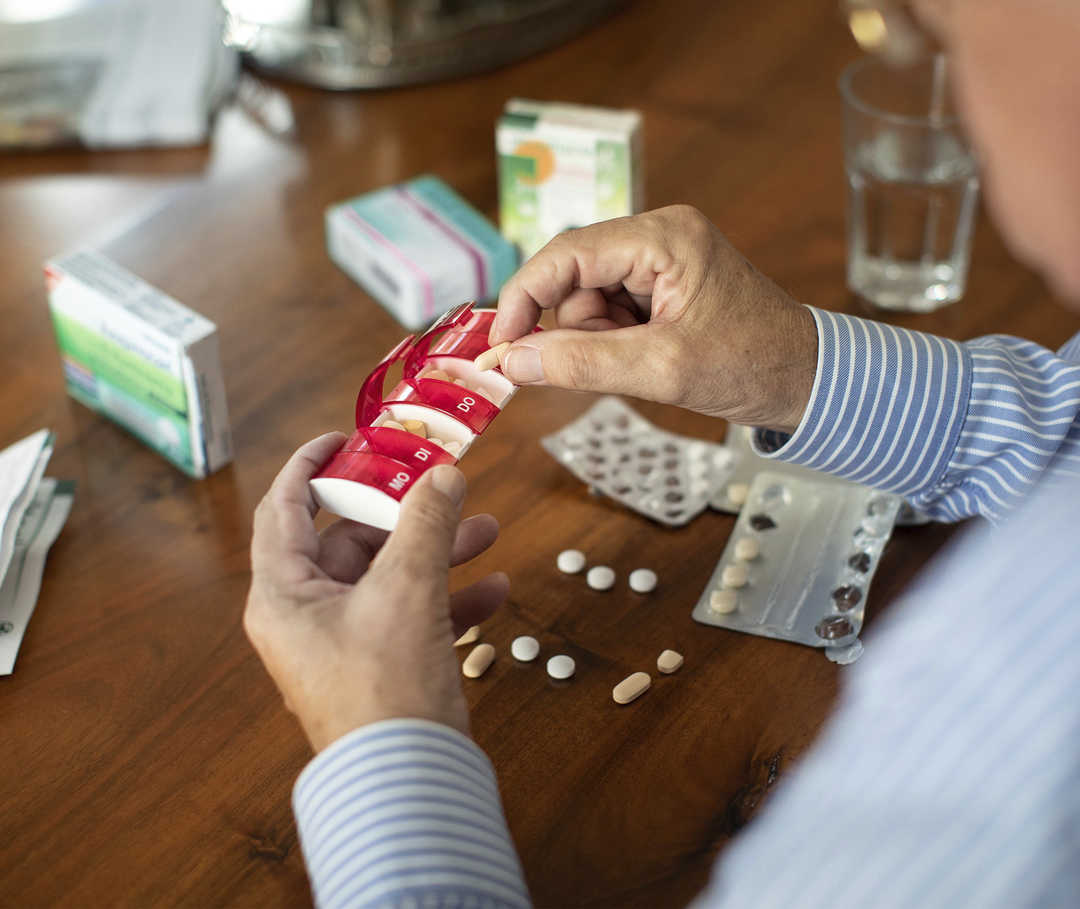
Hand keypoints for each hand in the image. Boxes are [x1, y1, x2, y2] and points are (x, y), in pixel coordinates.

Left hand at [244, 432, 509, 750]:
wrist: (408, 783)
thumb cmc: (385, 690)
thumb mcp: (406, 590)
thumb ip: (425, 524)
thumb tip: (443, 476)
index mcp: (284, 594)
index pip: (284, 508)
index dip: (311, 466)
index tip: (344, 438)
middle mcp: (306, 616)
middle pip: (350, 541)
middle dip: (405, 514)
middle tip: (441, 486)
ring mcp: (344, 643)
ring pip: (388, 578)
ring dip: (436, 553)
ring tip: (487, 532)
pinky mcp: (380, 666)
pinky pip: (410, 616)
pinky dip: (447, 599)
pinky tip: (495, 590)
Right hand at [489, 205, 816, 431]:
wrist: (807, 379)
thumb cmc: (753, 365)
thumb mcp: (663, 370)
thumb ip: (583, 363)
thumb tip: (512, 361)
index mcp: (664, 237)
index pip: (566, 253)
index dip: (525, 297)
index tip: (500, 343)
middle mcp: (658, 235)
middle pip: (572, 276)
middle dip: (575, 327)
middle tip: (608, 365)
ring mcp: (660, 259)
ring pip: (585, 298)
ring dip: (596, 339)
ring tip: (644, 363)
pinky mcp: (661, 284)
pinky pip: (607, 311)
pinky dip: (612, 341)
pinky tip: (647, 358)